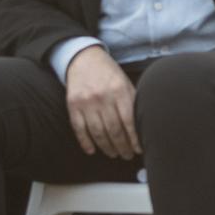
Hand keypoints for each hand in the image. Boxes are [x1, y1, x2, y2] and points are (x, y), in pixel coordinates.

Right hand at [65, 45, 140, 159]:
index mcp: (119, 90)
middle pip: (114, 130)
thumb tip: (142, 126)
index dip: (134, 139)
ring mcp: (86, 102)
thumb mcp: (125, 82)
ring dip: (107, 148)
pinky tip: (92, 151)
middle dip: (122, 147)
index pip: (129, 121)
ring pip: (98, 132)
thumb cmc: (109, 73)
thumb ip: (132, 102)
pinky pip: (79, 129)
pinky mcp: (72, 105)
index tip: (138, 149)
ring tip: (114, 154)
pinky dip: (86, 142)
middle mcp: (102, 97)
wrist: (84, 58)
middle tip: (127, 155)